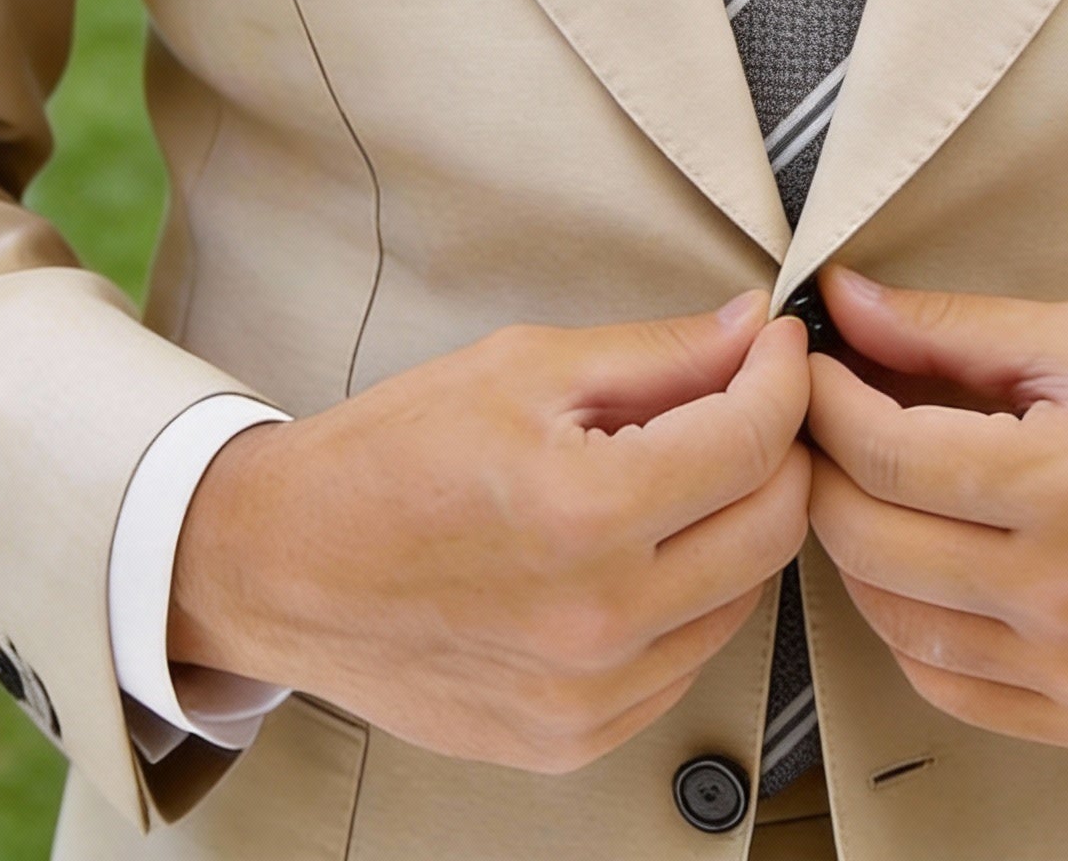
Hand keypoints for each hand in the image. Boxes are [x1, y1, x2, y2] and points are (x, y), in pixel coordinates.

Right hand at [170, 292, 810, 772]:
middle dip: (780, 447)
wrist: (283, 567)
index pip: (754, 440)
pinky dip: (691, 597)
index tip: (778, 347)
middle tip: (747, 401)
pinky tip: (643, 549)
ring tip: (682, 472)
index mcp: (585, 513)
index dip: (784, 377)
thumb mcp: (523, 367)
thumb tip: (750, 330)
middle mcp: (598, 619)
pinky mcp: (573, 737)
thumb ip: (657, 353)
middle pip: (774, 526)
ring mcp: (588, 694)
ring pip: (745, 597)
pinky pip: (688, 660)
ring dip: (739, 523)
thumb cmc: (387, 460)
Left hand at [804, 268, 1067, 752]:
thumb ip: (952, 329)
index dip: (826, 403)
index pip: (885, 454)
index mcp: (1067, 483)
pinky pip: (947, 687)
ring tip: (870, 488)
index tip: (813, 368)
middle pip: (870, 540)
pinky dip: (909, 627)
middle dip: (824, 469)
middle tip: (825, 423)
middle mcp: (1066, 592)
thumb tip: (845, 302)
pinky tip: (919, 568)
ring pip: (893, 621)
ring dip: (857, 549)